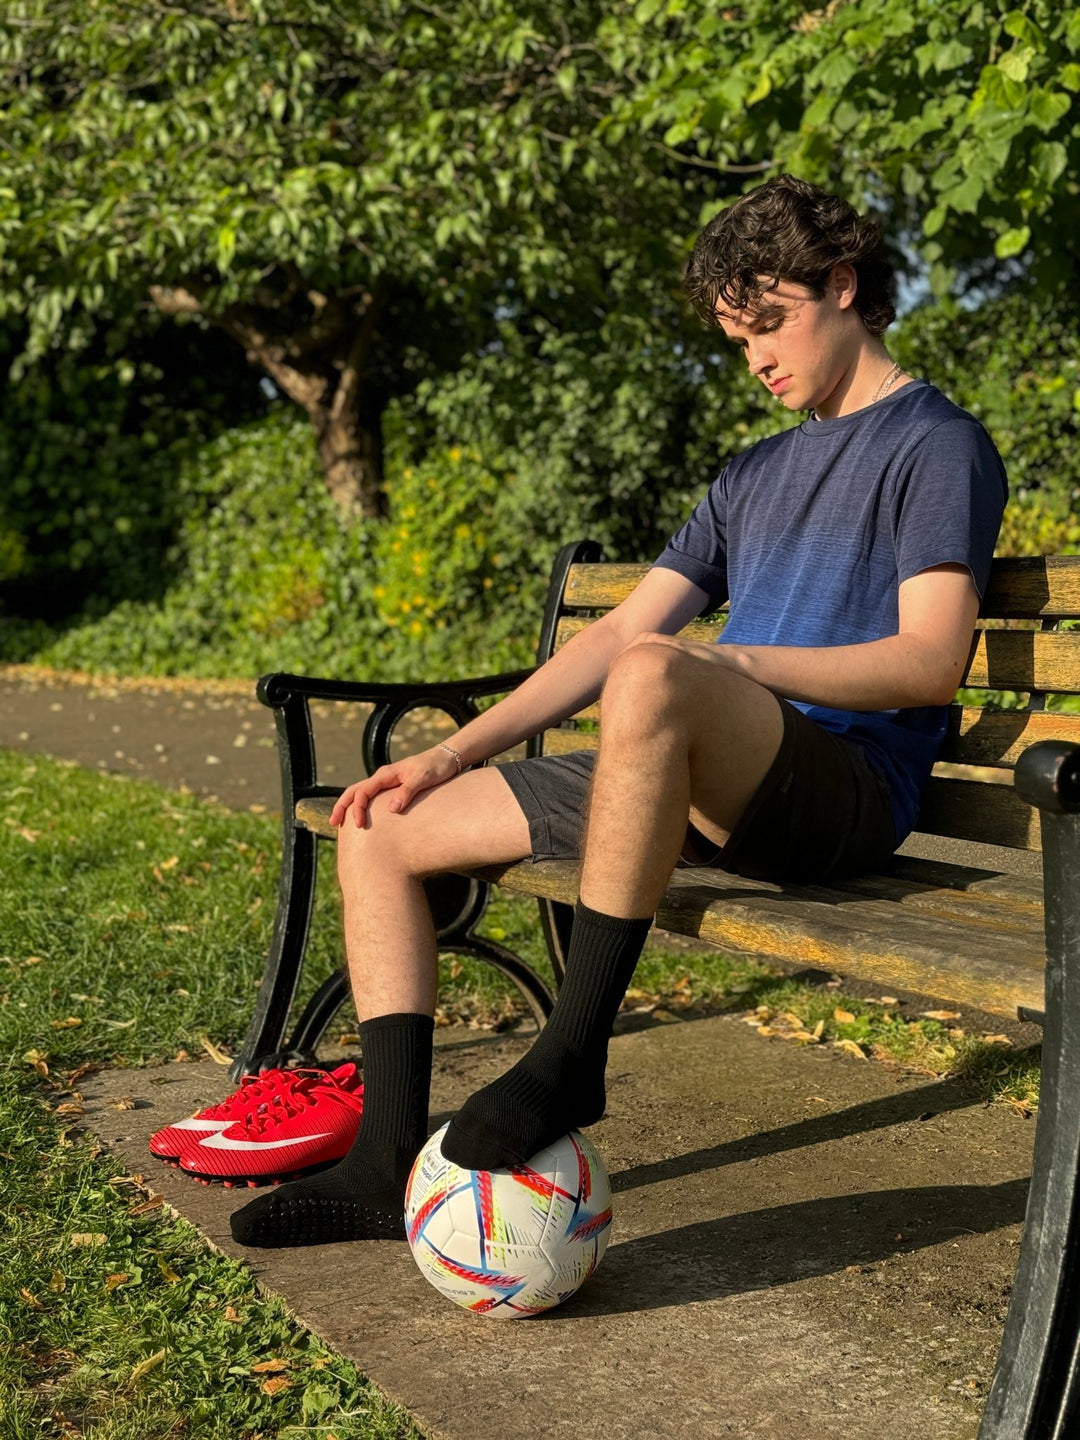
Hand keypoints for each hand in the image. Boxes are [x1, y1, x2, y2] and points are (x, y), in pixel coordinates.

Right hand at [329, 745, 460, 827]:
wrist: (447, 758)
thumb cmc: (436, 767)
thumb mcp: (423, 779)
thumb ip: (407, 792)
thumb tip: (392, 809)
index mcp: (386, 774)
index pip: (363, 792)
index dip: (358, 809)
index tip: (359, 825)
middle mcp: (383, 777)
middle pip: (355, 790)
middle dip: (342, 806)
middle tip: (333, 823)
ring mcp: (387, 782)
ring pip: (361, 793)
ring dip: (350, 806)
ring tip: (342, 823)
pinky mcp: (394, 787)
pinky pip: (372, 796)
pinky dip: (362, 805)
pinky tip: (363, 816)